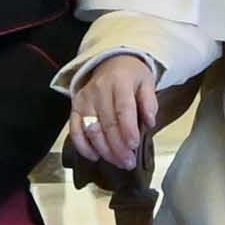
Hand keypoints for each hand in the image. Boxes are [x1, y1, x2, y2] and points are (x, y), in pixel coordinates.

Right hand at [68, 54, 165, 170]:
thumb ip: (149, 102)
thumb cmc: (131, 76)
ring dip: (104, 150)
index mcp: (119, 81)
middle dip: (118, 147)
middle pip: (106, 123)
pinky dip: (83, 146)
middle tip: (129, 162)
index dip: (128, 130)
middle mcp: (98, 90)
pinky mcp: (74, 108)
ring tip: (118, 162)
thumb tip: (150, 122)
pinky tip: (95, 157)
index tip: (134, 146)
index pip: (122, 108)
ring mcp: (84, 99)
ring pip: (90, 130)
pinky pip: (74, 130)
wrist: (111, 62)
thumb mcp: (147, 82)